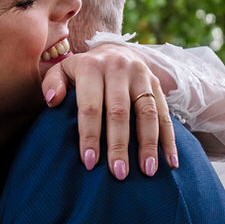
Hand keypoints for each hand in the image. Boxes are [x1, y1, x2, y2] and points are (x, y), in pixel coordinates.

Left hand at [41, 45, 175, 178]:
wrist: (115, 50)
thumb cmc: (84, 71)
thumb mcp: (63, 70)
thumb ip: (53, 83)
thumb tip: (53, 101)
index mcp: (92, 67)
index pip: (90, 106)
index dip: (90, 135)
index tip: (89, 162)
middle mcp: (119, 69)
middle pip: (120, 112)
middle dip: (119, 145)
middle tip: (119, 174)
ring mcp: (142, 76)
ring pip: (147, 113)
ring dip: (149, 145)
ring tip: (148, 171)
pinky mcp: (158, 85)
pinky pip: (166, 114)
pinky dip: (169, 140)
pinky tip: (171, 162)